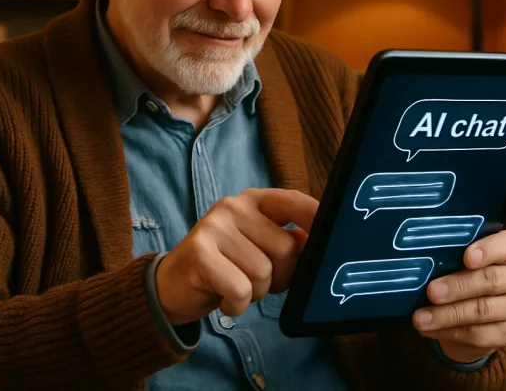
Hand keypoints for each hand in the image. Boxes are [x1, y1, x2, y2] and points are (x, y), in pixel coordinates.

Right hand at [156, 188, 317, 325]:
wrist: (174, 286)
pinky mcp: (200, 252)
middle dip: (281, 277)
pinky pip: (241, 289)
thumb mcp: (260, 250)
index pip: (295, 202)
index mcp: (254, 201)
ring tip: (236, 286)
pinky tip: (224, 298)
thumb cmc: (227, 268)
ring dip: (256, 293)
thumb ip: (288, 242)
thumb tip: (320, 243)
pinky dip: (238, 304)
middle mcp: (234, 206)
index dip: (318, 220)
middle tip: (258, 282)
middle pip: (286, 248)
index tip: (332, 241)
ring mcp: (214, 226)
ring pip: (264, 272)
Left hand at [412, 230, 505, 363]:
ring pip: (483, 310)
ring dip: (448, 314)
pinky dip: (448, 331)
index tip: (467, 258)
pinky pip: (478, 334)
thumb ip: (449, 252)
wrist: (475, 310)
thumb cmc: (463, 269)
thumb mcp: (459, 255)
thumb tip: (418, 260)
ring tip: (420, 317)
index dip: (488, 250)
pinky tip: (428, 329)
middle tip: (432, 291)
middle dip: (458, 286)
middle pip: (492, 280)